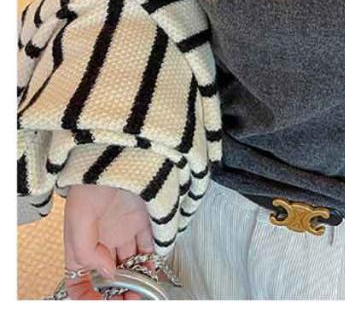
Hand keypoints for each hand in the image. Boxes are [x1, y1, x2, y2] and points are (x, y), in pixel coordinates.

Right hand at [63, 184, 155, 299]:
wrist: (118, 151)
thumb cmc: (91, 180)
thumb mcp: (78, 215)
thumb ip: (87, 250)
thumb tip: (108, 272)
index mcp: (81, 242)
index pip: (79, 279)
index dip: (86, 296)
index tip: (100, 303)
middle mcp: (103, 240)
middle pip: (111, 276)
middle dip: (119, 292)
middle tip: (129, 300)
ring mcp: (125, 230)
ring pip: (133, 264)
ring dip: (138, 279)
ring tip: (144, 290)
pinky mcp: (145, 219)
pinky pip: (151, 245)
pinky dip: (154, 260)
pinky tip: (155, 268)